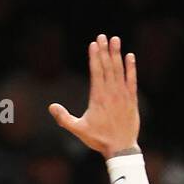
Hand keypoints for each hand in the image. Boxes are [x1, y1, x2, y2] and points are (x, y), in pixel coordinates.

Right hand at [49, 33, 138, 157]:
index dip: (95, 56)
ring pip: (119, 70)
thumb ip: (64, 118)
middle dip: (104, 50)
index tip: (94, 43)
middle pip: (107, 66)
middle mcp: (111, 92)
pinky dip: (131, 68)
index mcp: (98, 97)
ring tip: (115, 39)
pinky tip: (130, 56)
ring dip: (117, 54)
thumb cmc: (99, 139)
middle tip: (102, 36)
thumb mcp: (78, 130)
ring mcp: (123, 95)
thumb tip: (51, 107)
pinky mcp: (132, 99)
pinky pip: (132, 80)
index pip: (96, 71)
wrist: (121, 147)